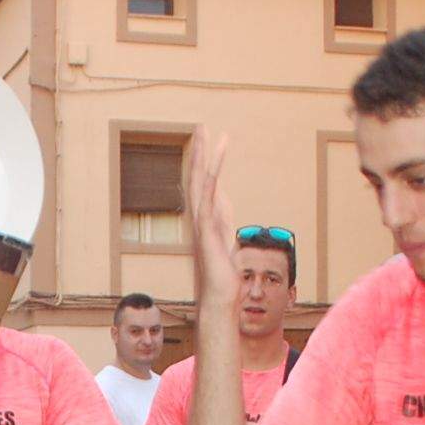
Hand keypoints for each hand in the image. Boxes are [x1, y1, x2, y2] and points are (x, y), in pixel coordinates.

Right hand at [183, 127, 237, 304]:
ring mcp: (200, 223)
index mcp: (205, 220)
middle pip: (197, 178)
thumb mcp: (227, 240)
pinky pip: (208, 195)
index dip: (207, 163)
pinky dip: (211, 173)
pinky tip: (214, 157)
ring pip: (200, 181)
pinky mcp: (205, 229)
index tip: (210, 142)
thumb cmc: (224, 276)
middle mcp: (199, 218)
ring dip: (203, 155)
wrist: (219, 298)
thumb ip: (224, 218)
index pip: (205, 185)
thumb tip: (222, 197)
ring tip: (205, 131)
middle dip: (200, 152)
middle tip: (202, 126)